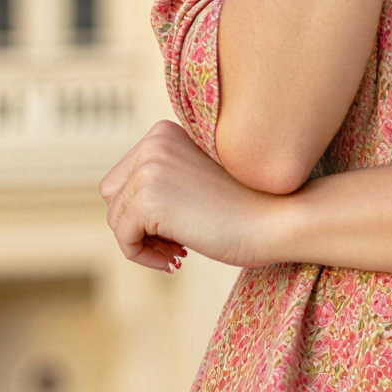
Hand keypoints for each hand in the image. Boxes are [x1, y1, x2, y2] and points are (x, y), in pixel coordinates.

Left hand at [99, 121, 279, 270]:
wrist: (277, 218)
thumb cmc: (246, 206)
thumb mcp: (196, 178)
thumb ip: (163, 179)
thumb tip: (120, 211)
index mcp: (164, 131)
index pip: (125, 177)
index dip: (145, 209)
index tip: (180, 226)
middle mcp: (153, 142)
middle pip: (113, 195)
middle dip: (138, 223)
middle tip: (175, 244)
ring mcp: (149, 169)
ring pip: (116, 218)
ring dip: (142, 242)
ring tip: (178, 252)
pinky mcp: (148, 200)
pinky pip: (123, 239)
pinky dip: (144, 257)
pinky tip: (178, 259)